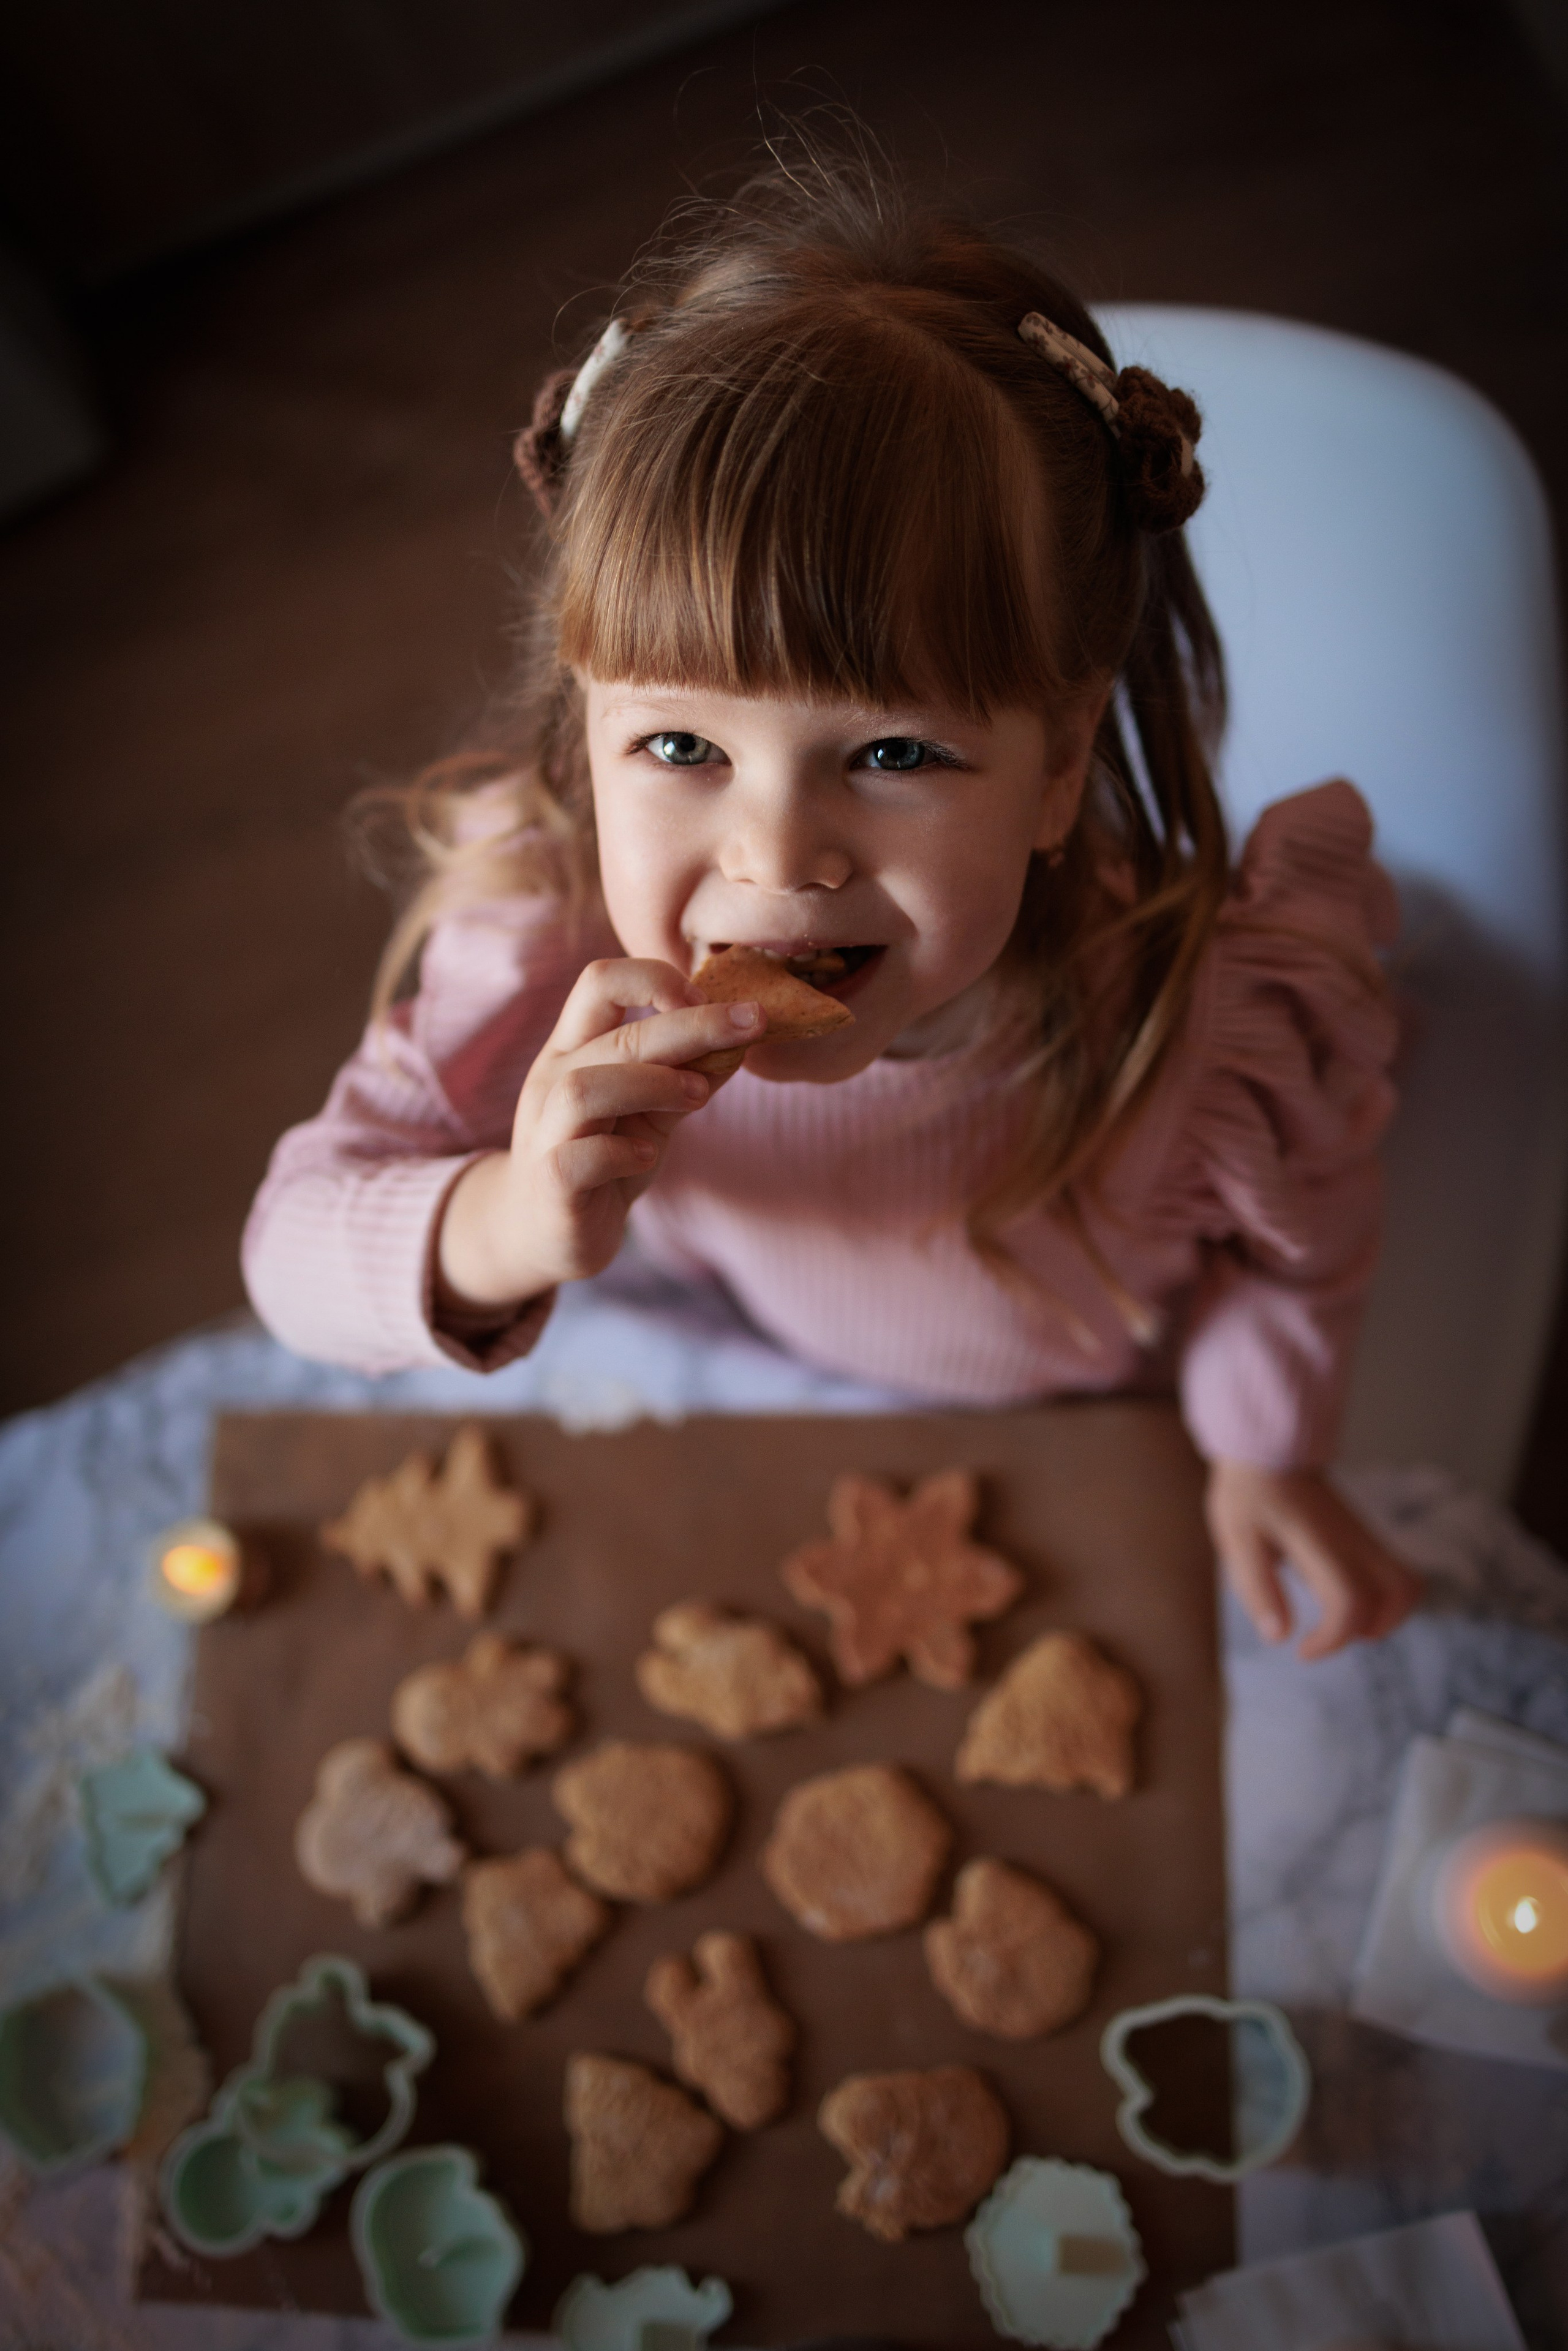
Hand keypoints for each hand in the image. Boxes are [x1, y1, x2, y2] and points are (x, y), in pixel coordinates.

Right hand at [436, 957, 762, 1309]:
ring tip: (700, 1096)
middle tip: (752, 1023)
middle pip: (616, 1035)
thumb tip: (743, 1039)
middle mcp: (552, 1080)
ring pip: (584, 1088)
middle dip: (692, 1024)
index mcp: (574, 1049)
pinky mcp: (551, 1184)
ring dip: (653, 1084)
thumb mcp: (651, 1113)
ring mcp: (546, 1132)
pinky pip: (577, 1158)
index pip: (600, 981)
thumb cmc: (602, 1161)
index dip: (657, 979)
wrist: (543, 1232)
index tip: (711, 1001)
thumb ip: (687, 1076)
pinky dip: (620, 1153)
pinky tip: (648, 1156)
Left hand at [1205, 1459, 1421, 1660]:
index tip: (1302, 1649)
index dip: (1333, 1639)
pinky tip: (1346, 1601)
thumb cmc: (1249, 1497)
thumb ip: (1258, 1589)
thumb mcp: (1236, 1542)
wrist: (1268, 1453)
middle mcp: (1354, 1541)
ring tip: (1342, 1623)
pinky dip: (1386, 1600)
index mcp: (1318, 1543)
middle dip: (1373, 1629)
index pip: (1350, 1601)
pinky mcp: (1368, 1537)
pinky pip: (1398, 1574)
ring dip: (1386, 1616)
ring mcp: (1367, 1537)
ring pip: (1409, 1584)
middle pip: (1401, 1593)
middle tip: (1329, 1636)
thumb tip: (1278, 1636)